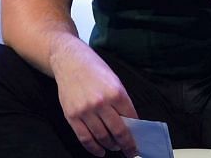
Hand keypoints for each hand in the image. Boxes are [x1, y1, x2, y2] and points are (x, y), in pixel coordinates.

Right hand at [51, 41, 139, 156]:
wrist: (71, 62)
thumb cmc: (95, 71)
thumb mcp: (115, 81)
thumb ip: (122, 102)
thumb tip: (130, 123)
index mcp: (117, 93)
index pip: (131, 119)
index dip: (136, 133)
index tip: (139, 142)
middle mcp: (102, 103)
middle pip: (118, 131)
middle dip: (127, 145)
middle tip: (131, 152)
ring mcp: (85, 110)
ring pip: (101, 137)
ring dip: (110, 146)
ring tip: (115, 148)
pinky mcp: (72, 116)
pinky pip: (84, 138)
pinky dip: (93, 148)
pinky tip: (100, 152)